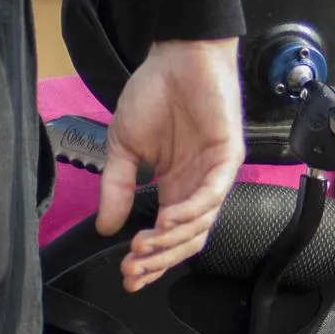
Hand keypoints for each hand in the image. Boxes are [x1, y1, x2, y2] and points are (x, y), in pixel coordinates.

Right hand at [97, 38, 244, 292]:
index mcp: (174, 187)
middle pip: (187, 239)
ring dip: (171, 240)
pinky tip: (167, 219)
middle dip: (159, 259)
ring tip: (144, 247)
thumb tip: (105, 228)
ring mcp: (215, 174)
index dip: (149, 259)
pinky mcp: (228, 157)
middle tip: (132, 269)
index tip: (125, 275)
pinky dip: (192, 210)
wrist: (176, 57)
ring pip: (202, 223)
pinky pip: (214, 193)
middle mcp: (197, 187)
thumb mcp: (124, 147)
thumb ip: (117, 187)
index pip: (167, 236)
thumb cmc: (154, 96)